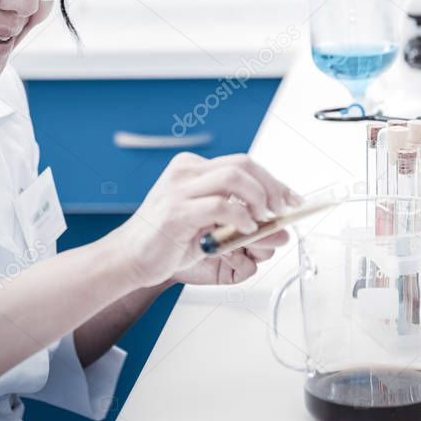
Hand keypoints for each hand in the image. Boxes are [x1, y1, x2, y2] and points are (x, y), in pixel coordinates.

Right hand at [110, 152, 298, 288]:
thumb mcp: (207, 225)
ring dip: (258, 199)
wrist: (129, 257)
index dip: (272, 180)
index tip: (291, 199)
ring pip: (234, 178)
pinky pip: (220, 206)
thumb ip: (239, 221)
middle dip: (272, 187)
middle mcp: (185, 171)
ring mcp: (179, 188)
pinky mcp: (177, 211)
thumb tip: (279, 230)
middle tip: (283, 210)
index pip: (242, 163)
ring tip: (262, 220)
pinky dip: (241, 217)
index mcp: (191, 168)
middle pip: (243, 164)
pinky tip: (245, 230)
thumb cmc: (165, 241)